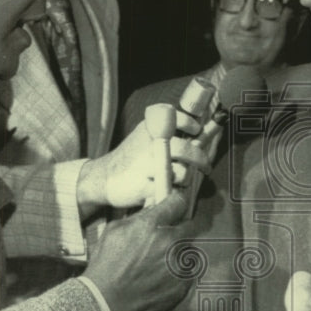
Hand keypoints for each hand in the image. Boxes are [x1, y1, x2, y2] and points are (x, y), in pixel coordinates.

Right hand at [77, 112, 209, 213]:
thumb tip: (207, 129)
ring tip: (180, 178)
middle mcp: (149, 144)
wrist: (103, 178)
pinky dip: (173, 191)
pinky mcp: (146, 186)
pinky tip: (166, 188)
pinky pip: (172, 190)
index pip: (180, 119)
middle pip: (186, 150)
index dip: (193, 125)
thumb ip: (170, 132)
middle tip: (205, 166)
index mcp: (150, 129)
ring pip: (182, 172)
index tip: (197, 131)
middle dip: (201, 159)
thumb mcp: (145, 136)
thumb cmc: (132, 157)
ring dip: (186, 177)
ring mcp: (147, 165)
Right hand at [82, 192, 193, 310]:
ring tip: (158, 265)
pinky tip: (160, 279)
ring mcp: (179, 263)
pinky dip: (177, 273)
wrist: (106, 302)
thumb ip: (138, 217)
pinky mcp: (183, 283)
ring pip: (187, 250)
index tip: (175, 206)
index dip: (176, 203)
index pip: (178, 202)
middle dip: (177, 230)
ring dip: (177, 253)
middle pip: (188, 226)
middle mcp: (170, 241)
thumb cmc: (105, 265)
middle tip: (163, 241)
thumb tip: (154, 208)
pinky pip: (187, 271)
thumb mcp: (114, 231)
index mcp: (151, 225)